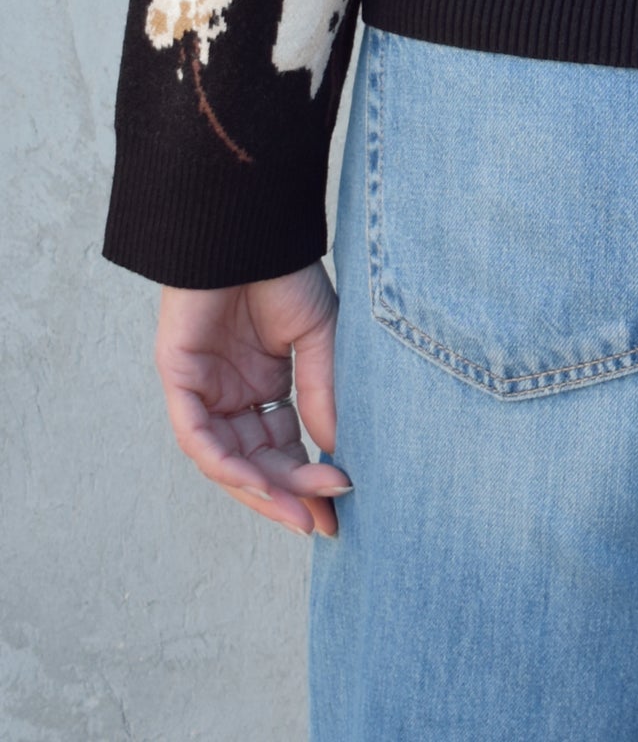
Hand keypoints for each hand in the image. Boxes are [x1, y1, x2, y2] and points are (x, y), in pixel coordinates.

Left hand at [155, 261, 352, 538]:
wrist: (250, 228)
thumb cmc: (286, 271)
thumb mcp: (321, 337)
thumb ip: (324, 394)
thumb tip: (336, 455)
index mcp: (266, 384)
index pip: (285, 446)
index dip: (310, 477)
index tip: (344, 501)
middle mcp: (233, 394)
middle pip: (257, 462)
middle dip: (289, 495)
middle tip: (323, 523)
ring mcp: (205, 390)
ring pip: (227, 461)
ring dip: (262, 491)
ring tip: (299, 512)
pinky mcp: (180, 379)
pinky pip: (198, 438)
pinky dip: (227, 465)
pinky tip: (259, 482)